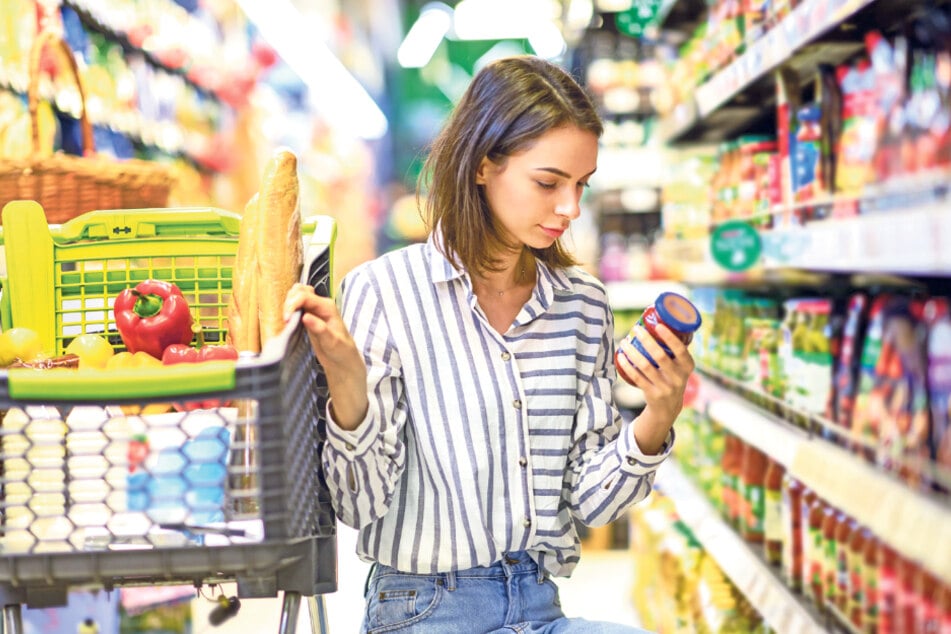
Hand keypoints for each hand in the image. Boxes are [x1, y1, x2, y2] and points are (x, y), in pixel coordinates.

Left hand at [284, 283, 367, 429]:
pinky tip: (307, 320)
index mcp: (320, 306)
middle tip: (285, 316)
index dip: (288, 299)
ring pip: (312, 301)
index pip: (300, 291)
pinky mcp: (335, 340)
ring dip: (298, 304)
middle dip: (290, 301)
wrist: (344, 365)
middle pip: (302, 291)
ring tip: (290, 318)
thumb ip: (303, 311)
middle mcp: (325, 309)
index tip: (282, 315)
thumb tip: (289, 297)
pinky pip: (323, 328)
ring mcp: (331, 322)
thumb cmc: (328, 345)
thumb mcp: (312, 326)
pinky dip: (315, 324)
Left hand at [616, 323, 694, 454]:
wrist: (668, 408)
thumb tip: (662, 321)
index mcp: (688, 367)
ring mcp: (665, 387)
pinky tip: (621, 357)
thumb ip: (675, 350)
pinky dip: (627, 366)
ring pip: (645, 366)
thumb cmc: (672, 377)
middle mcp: (678, 378)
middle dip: (646, 340)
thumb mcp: (680, 367)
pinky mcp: (652, 394)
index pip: (681, 350)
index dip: (670, 338)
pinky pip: (637, 377)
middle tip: (636, 329)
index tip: (658, 326)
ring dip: (632, 352)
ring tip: (624, 341)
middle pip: (660, 356)